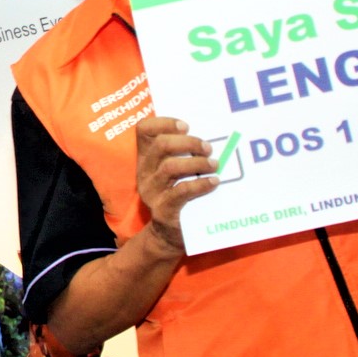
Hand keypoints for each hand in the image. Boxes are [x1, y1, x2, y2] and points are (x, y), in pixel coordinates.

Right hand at [135, 116, 217, 251]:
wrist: (170, 234)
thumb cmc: (181, 195)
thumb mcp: (179, 171)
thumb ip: (185, 153)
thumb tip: (212, 134)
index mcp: (146, 158)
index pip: (143, 129)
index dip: (164, 122)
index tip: (186, 126)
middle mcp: (145, 172)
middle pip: (161, 145)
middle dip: (188, 143)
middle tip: (208, 148)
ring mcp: (152, 191)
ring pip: (170, 167)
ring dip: (196, 163)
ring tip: (214, 165)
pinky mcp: (163, 209)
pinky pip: (181, 191)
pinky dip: (200, 184)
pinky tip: (214, 182)